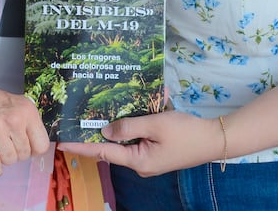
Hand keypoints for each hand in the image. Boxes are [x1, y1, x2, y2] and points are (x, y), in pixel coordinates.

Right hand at [0, 68, 50, 175]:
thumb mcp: (15, 104)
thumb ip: (28, 123)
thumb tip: (37, 149)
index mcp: (27, 110)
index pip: (42, 145)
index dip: (34, 148)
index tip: (26, 145)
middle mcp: (14, 119)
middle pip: (25, 155)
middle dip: (16, 152)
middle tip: (5, 141)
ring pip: (10, 161)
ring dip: (3, 158)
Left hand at [58, 111, 221, 176]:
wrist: (215, 139)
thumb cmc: (186, 132)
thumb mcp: (155, 124)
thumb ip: (128, 126)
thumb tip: (105, 132)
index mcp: (138, 161)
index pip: (103, 152)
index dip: (82, 146)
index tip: (62, 142)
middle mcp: (141, 164)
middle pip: (112, 148)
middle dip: (96, 133)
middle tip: (77, 120)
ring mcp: (149, 160)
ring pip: (126, 142)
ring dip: (115, 128)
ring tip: (97, 113)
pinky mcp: (157, 153)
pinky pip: (138, 140)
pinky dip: (131, 128)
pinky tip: (127, 113)